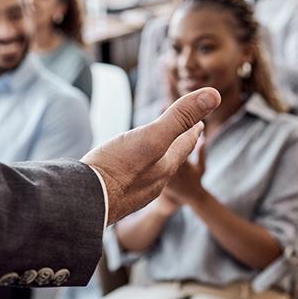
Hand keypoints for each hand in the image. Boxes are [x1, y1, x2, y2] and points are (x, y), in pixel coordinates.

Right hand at [82, 87, 219, 224]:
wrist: (84, 203)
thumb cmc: (118, 168)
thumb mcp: (153, 137)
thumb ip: (181, 117)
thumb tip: (213, 94)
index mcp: (165, 167)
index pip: (186, 145)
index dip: (193, 131)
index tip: (201, 124)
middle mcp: (153, 182)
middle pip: (170, 160)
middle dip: (177, 146)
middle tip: (182, 136)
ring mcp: (133, 193)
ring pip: (150, 172)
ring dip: (155, 160)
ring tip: (154, 153)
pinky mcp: (114, 199)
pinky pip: (129, 182)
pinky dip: (133, 172)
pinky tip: (123, 174)